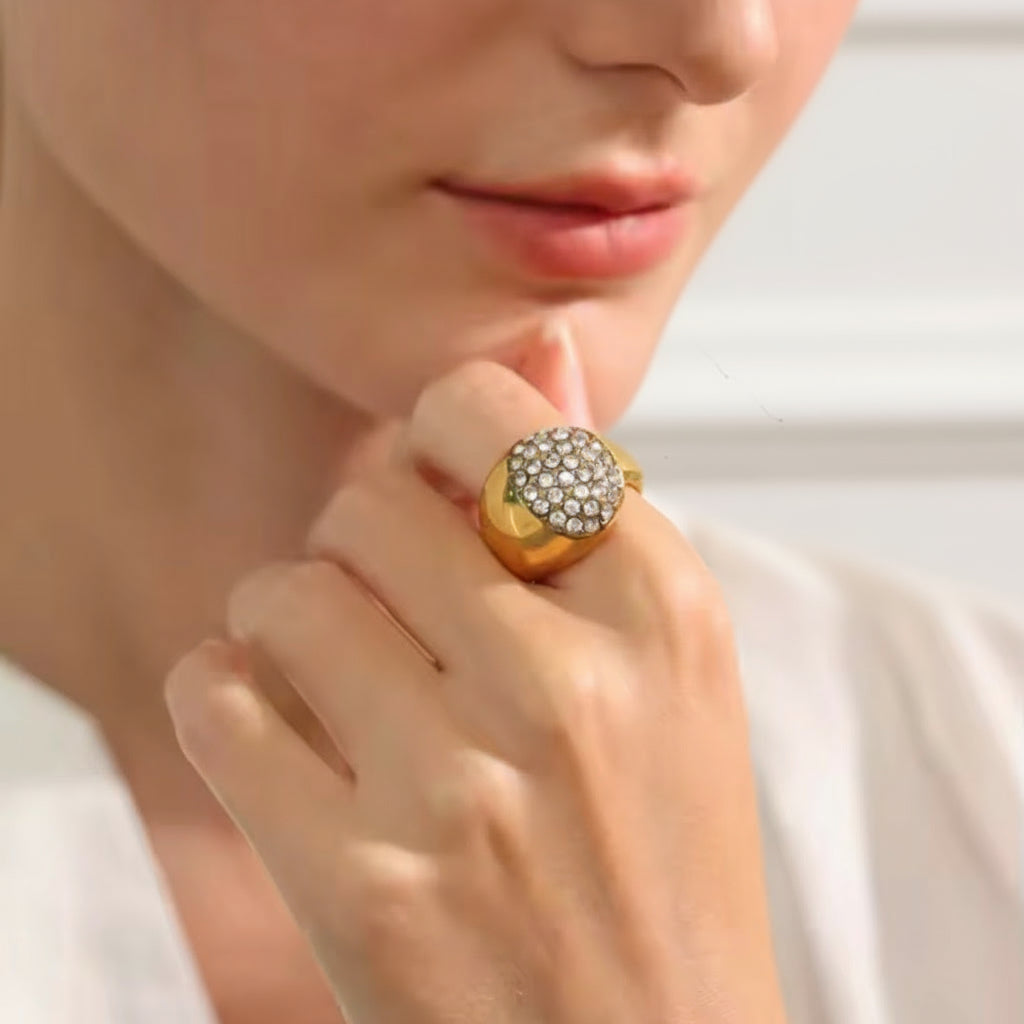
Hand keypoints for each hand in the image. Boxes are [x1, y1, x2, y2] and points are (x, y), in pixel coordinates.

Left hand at [164, 328, 787, 1023]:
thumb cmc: (661, 855)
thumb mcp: (672, 666)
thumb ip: (591, 494)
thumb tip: (536, 345)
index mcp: (662, 609)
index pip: (488, 415)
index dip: (439, 439)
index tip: (440, 489)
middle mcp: (568, 685)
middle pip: (365, 504)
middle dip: (365, 550)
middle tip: (401, 618)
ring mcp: (463, 789)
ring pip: (282, 594)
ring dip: (294, 630)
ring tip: (354, 692)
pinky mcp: (363, 886)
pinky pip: (218, 698)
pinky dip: (233, 705)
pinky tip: (293, 747)